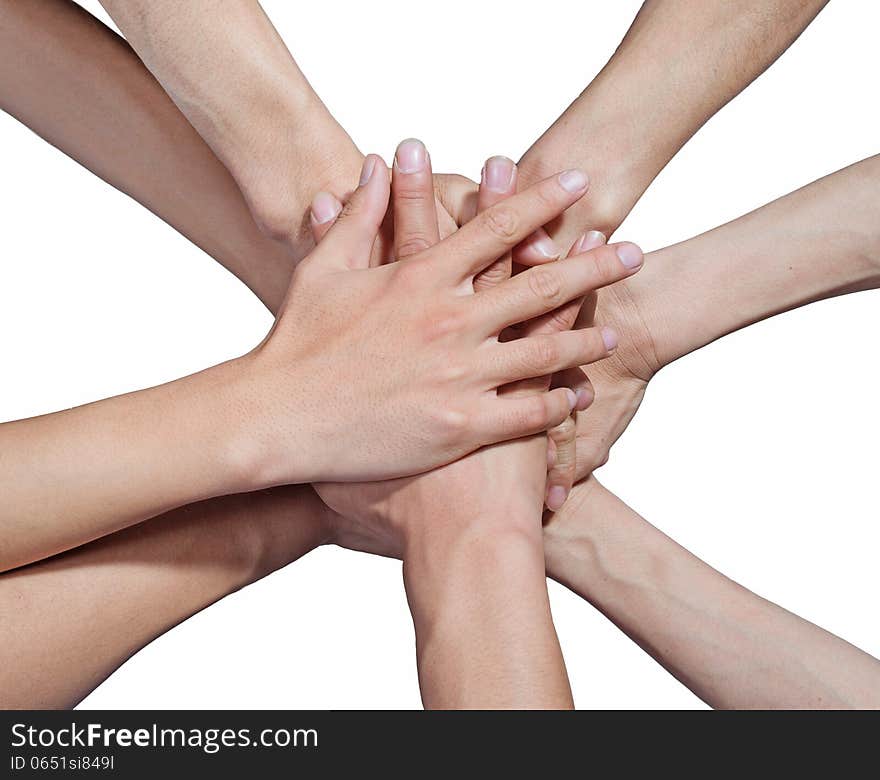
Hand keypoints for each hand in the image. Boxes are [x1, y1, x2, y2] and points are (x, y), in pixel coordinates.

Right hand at [243, 152, 639, 485]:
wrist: (274, 420)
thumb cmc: (295, 344)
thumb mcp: (322, 269)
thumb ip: (357, 215)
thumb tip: (371, 164)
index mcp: (419, 278)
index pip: (496, 228)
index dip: (542, 201)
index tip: (579, 183)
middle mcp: (449, 322)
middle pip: (538, 284)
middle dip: (592, 264)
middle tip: (633, 250)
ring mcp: (459, 377)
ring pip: (544, 350)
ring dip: (584, 338)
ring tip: (613, 330)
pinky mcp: (460, 429)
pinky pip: (526, 414)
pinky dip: (557, 404)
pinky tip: (578, 398)